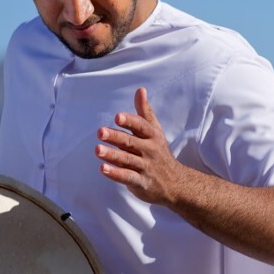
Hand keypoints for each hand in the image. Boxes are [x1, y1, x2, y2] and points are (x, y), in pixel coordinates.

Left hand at [97, 87, 190, 205]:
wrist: (176, 183)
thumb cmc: (160, 153)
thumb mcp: (155, 131)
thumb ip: (145, 112)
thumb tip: (140, 89)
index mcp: (152, 136)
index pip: (140, 126)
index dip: (129, 121)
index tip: (117, 117)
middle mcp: (150, 150)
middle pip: (130, 142)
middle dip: (115, 137)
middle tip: (100, 132)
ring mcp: (146, 167)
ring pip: (127, 159)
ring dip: (112, 155)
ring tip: (97, 150)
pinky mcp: (141, 182)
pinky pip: (127, 177)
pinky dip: (116, 173)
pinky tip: (103, 168)